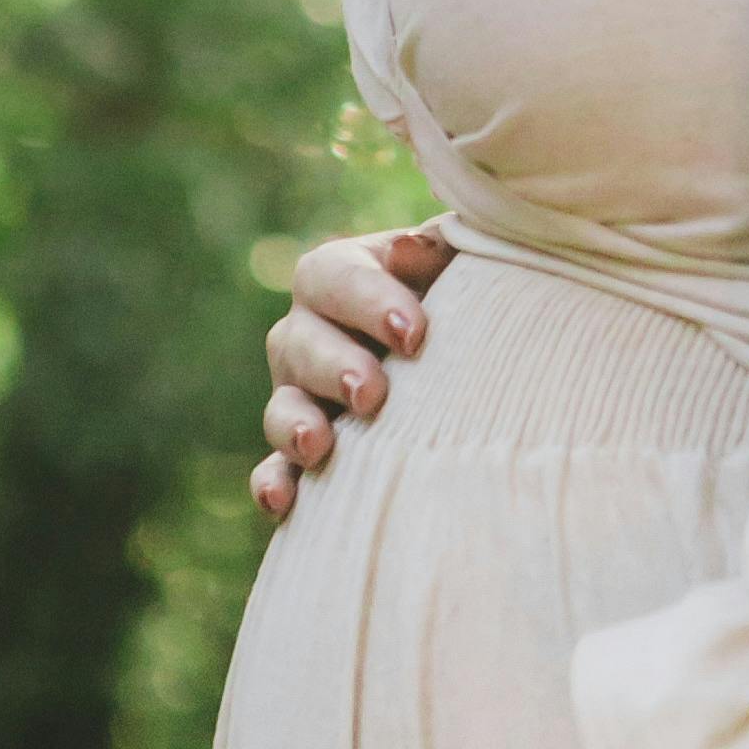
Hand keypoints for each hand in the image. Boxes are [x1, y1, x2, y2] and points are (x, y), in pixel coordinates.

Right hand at [251, 223, 452, 518]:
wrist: (475, 357)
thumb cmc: (470, 297)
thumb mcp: (462, 262)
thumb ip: (442, 248)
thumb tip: (410, 250)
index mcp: (342, 275)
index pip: (334, 275)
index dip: (366, 301)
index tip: (413, 334)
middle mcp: (310, 331)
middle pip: (299, 340)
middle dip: (333, 366)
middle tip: (371, 394)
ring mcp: (300, 393)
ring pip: (281, 404)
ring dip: (294, 423)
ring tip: (318, 445)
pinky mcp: (302, 452)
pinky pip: (275, 467)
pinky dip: (273, 482)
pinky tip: (283, 500)